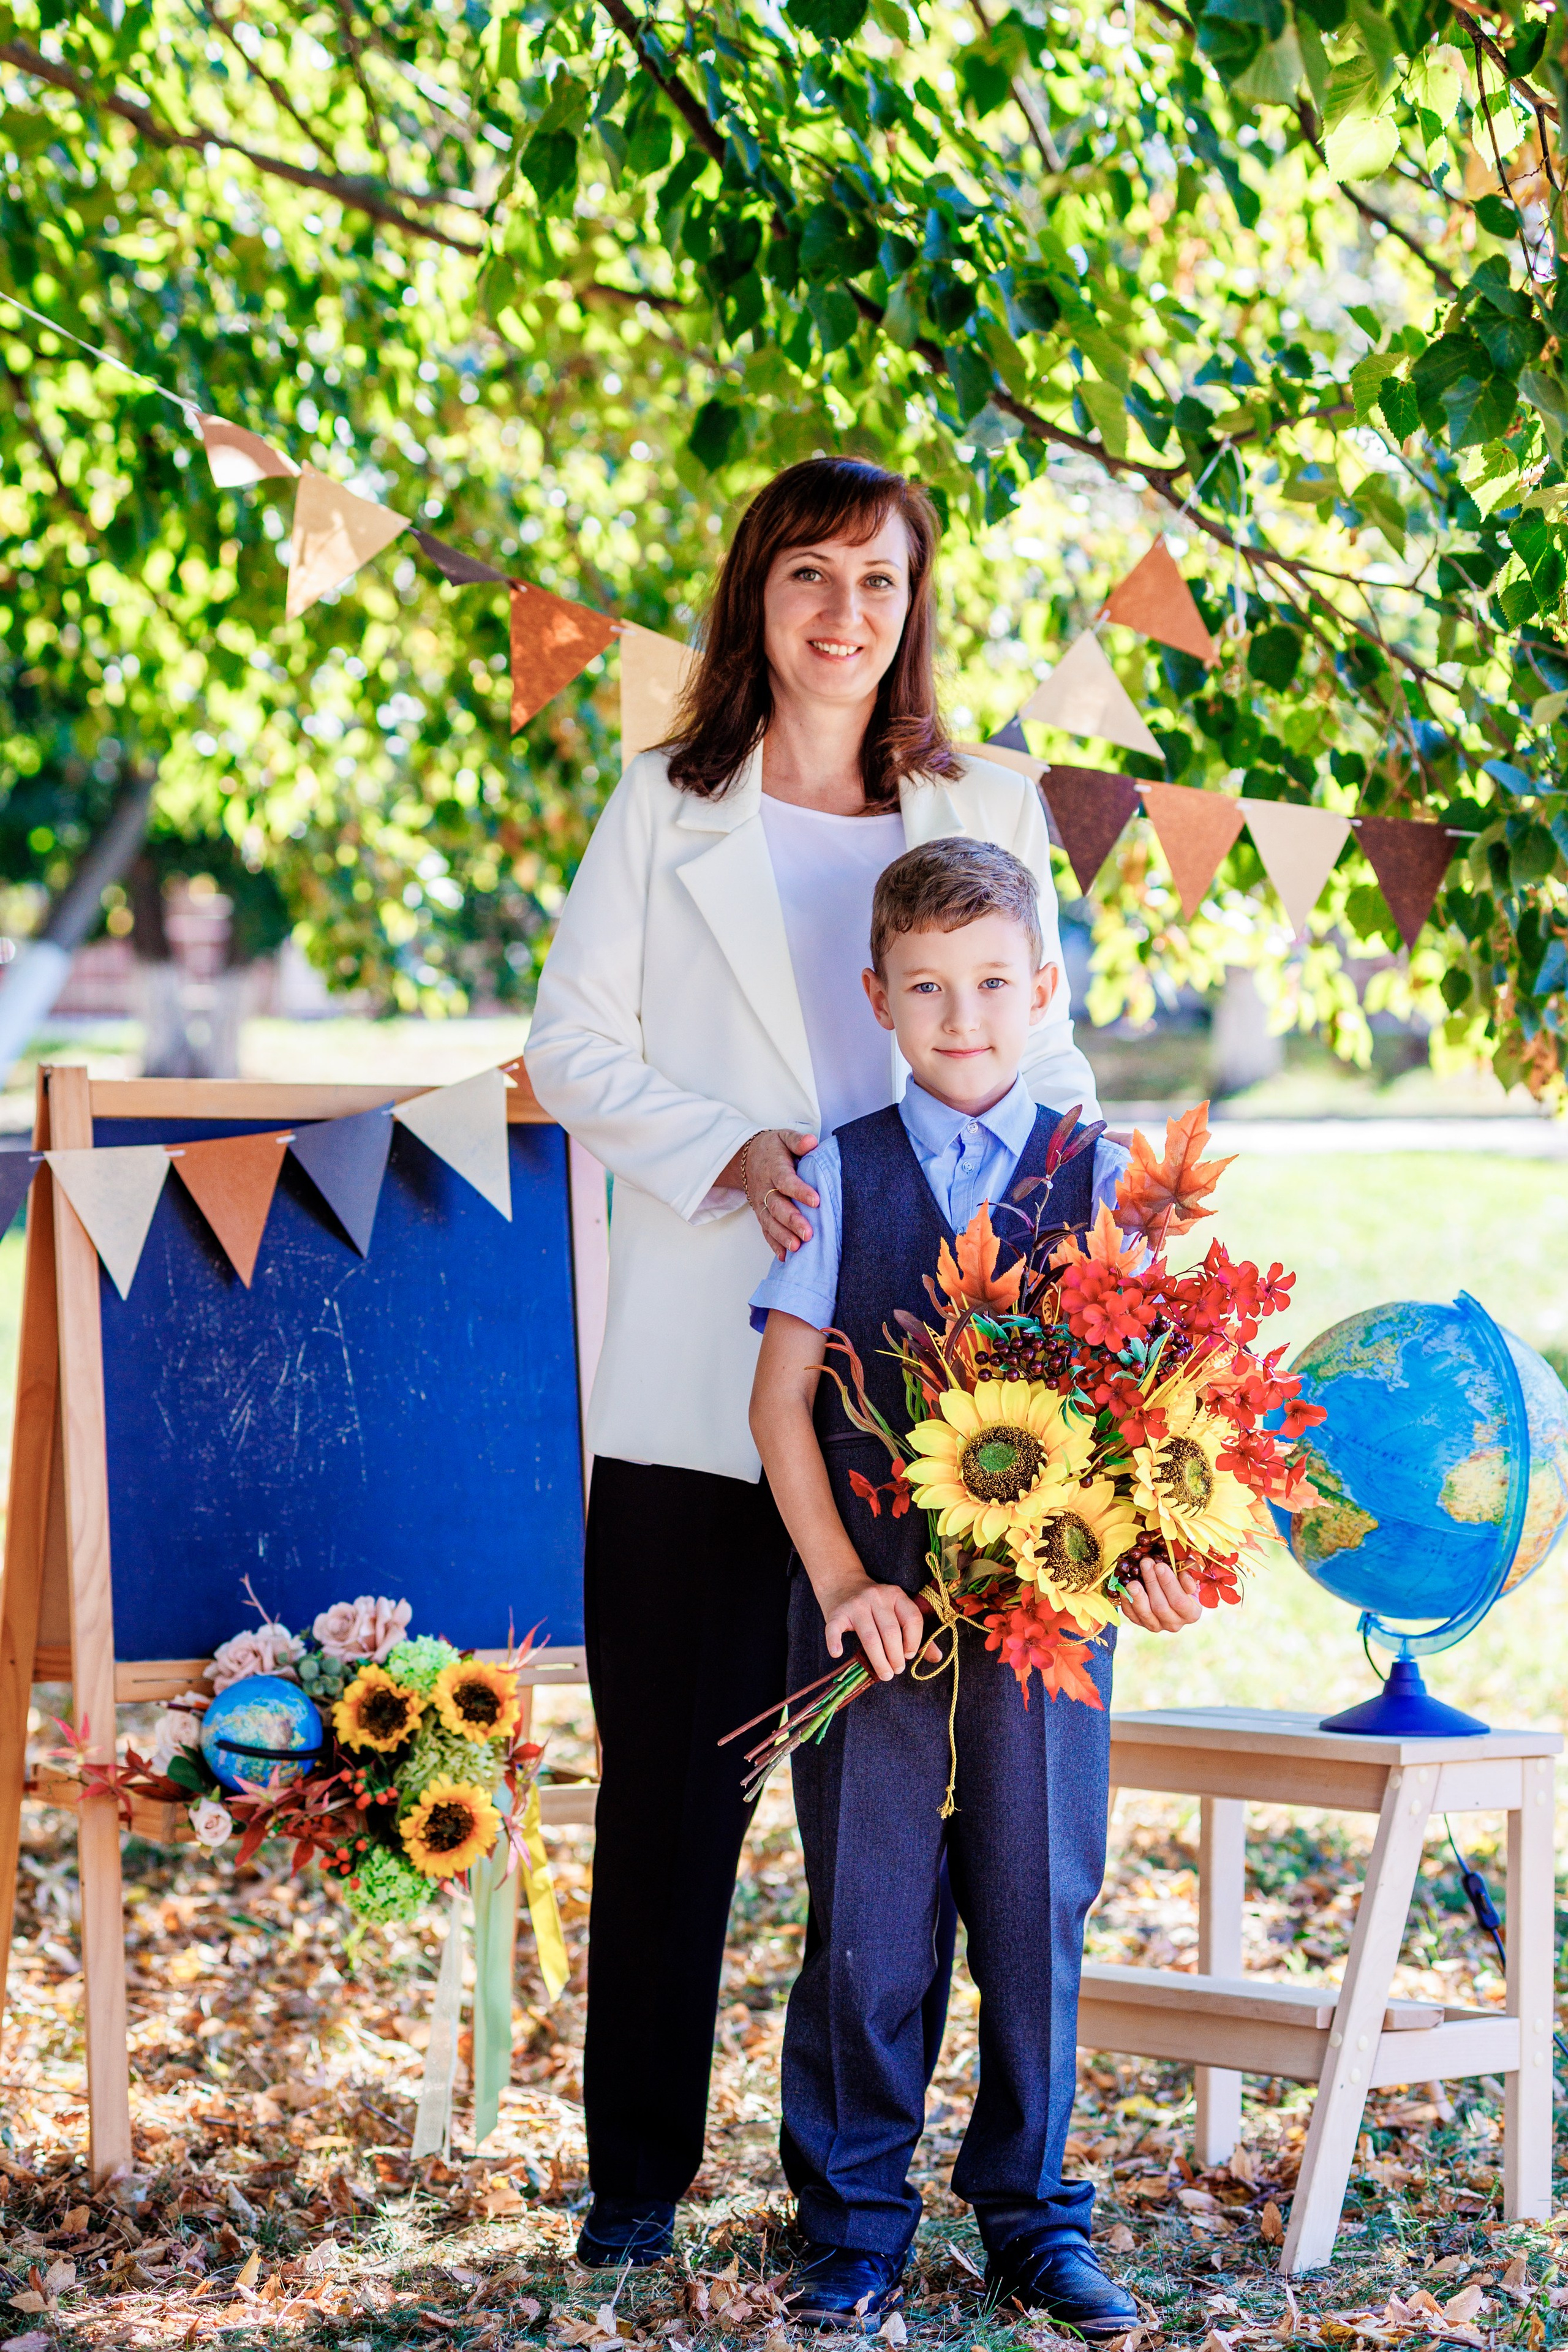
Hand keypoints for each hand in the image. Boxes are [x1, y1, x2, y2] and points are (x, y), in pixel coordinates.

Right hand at [744, 1128, 819, 1260]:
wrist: (747, 1158)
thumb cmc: (773, 1149)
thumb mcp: (784, 1137)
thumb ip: (798, 1141)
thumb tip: (812, 1142)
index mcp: (774, 1169)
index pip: (786, 1181)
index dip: (800, 1191)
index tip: (816, 1201)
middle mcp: (765, 1189)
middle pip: (777, 1206)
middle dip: (792, 1221)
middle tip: (808, 1233)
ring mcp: (761, 1204)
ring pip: (770, 1222)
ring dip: (782, 1236)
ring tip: (796, 1248)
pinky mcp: (761, 1214)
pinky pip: (766, 1230)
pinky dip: (774, 1244)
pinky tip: (784, 1257)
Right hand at [821, 1574, 927, 1681]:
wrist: (842, 1584)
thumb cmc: (874, 1606)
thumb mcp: (897, 1613)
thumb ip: (916, 1635)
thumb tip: (937, 1658)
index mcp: (896, 1595)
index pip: (912, 1618)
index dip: (914, 1640)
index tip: (909, 1655)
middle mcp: (877, 1596)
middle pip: (891, 1632)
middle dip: (895, 1657)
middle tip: (895, 1671)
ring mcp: (856, 1604)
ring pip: (870, 1637)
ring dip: (878, 1660)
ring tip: (884, 1674)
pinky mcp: (837, 1612)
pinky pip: (835, 1629)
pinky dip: (835, 1643)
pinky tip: (837, 1654)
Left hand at [1118, 1551, 1203, 1631]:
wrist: (1171, 1590)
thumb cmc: (1182, 1579)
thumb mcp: (1190, 1573)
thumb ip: (1190, 1573)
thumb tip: (1184, 1578)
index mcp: (1191, 1613)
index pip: (1179, 1601)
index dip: (1169, 1584)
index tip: (1160, 1566)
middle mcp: (1175, 1623)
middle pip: (1161, 1607)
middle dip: (1152, 1583)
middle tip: (1145, 1563)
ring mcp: (1157, 1625)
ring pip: (1146, 1614)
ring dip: (1138, 1597)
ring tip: (1133, 1582)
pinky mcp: (1141, 1623)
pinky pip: (1132, 1615)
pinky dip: (1127, 1602)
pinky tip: (1124, 1589)